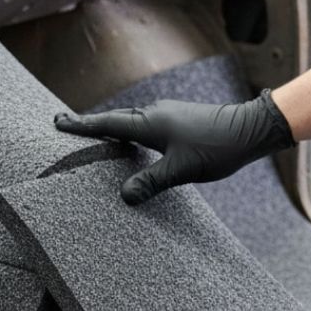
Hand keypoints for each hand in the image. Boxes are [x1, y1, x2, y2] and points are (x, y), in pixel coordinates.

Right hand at [54, 90, 294, 204]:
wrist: (251, 129)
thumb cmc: (217, 148)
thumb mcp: (182, 170)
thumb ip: (151, 182)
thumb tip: (124, 196)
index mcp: (151, 123)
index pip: (108, 125)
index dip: (82, 125)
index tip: (58, 121)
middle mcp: (155, 113)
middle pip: (114, 120)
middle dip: (90, 124)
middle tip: (65, 124)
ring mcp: (167, 115)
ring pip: (130, 121)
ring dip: (109, 128)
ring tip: (91, 135)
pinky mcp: (177, 120)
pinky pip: (143, 125)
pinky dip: (128, 132)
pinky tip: (130, 143)